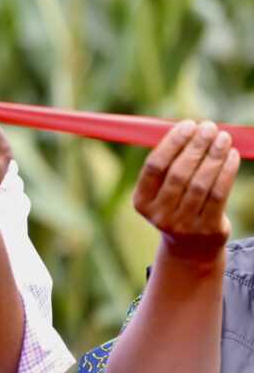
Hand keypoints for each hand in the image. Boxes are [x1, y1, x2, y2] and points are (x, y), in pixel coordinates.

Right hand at [134, 119, 239, 263]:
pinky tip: (232, 156)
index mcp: (141, 202)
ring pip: (201, 184)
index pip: (154, 166)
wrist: (190, 248)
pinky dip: (227, 172)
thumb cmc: (177, 205)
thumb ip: (171, 162)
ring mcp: (183, 225)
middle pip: (178, 174)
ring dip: (214, 157)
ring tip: (223, 138)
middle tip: (208, 127)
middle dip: (195, 147)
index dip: (172, 143)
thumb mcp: (163, 190)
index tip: (188, 125)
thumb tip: (191, 128)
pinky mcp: (207, 230)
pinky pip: (219, 195)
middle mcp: (159, 215)